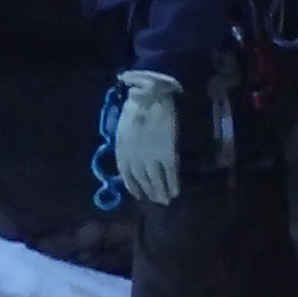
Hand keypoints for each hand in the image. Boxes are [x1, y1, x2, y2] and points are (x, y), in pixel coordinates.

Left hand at [113, 70, 180, 203]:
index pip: (126, 175)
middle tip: (155, 200)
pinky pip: (170, 173)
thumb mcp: (122, 129)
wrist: (151, 96)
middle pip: (142, 180)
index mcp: (122, 150)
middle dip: (149, 192)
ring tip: (165, 200)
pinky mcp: (167, 153)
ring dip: (161, 192)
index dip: (133, 187)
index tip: (138, 195)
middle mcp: (135, 158)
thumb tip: (130, 160)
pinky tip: (175, 191)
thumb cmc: (135, 108)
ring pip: (156, 180)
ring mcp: (151, 157)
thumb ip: (125, 146)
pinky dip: (173, 184)